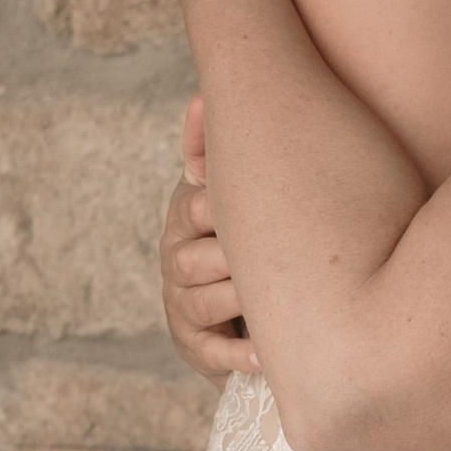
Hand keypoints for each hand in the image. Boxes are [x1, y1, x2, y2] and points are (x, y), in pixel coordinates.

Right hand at [159, 97, 257, 375]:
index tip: (253, 212)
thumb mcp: (238, 190)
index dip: (223, 209)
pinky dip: (240, 354)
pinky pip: (213, 353)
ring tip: (273, 300)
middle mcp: (176, 259)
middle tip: (272, 257)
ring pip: (201, 302)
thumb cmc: (255, 236)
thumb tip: (202, 97)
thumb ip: (220, 150)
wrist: (253, 307)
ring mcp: (183, 306)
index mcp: (186, 216)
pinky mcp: (196, 349)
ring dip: (238, 301)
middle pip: (191, 257)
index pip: (195, 207)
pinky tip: (267, 352)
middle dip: (232, 258)